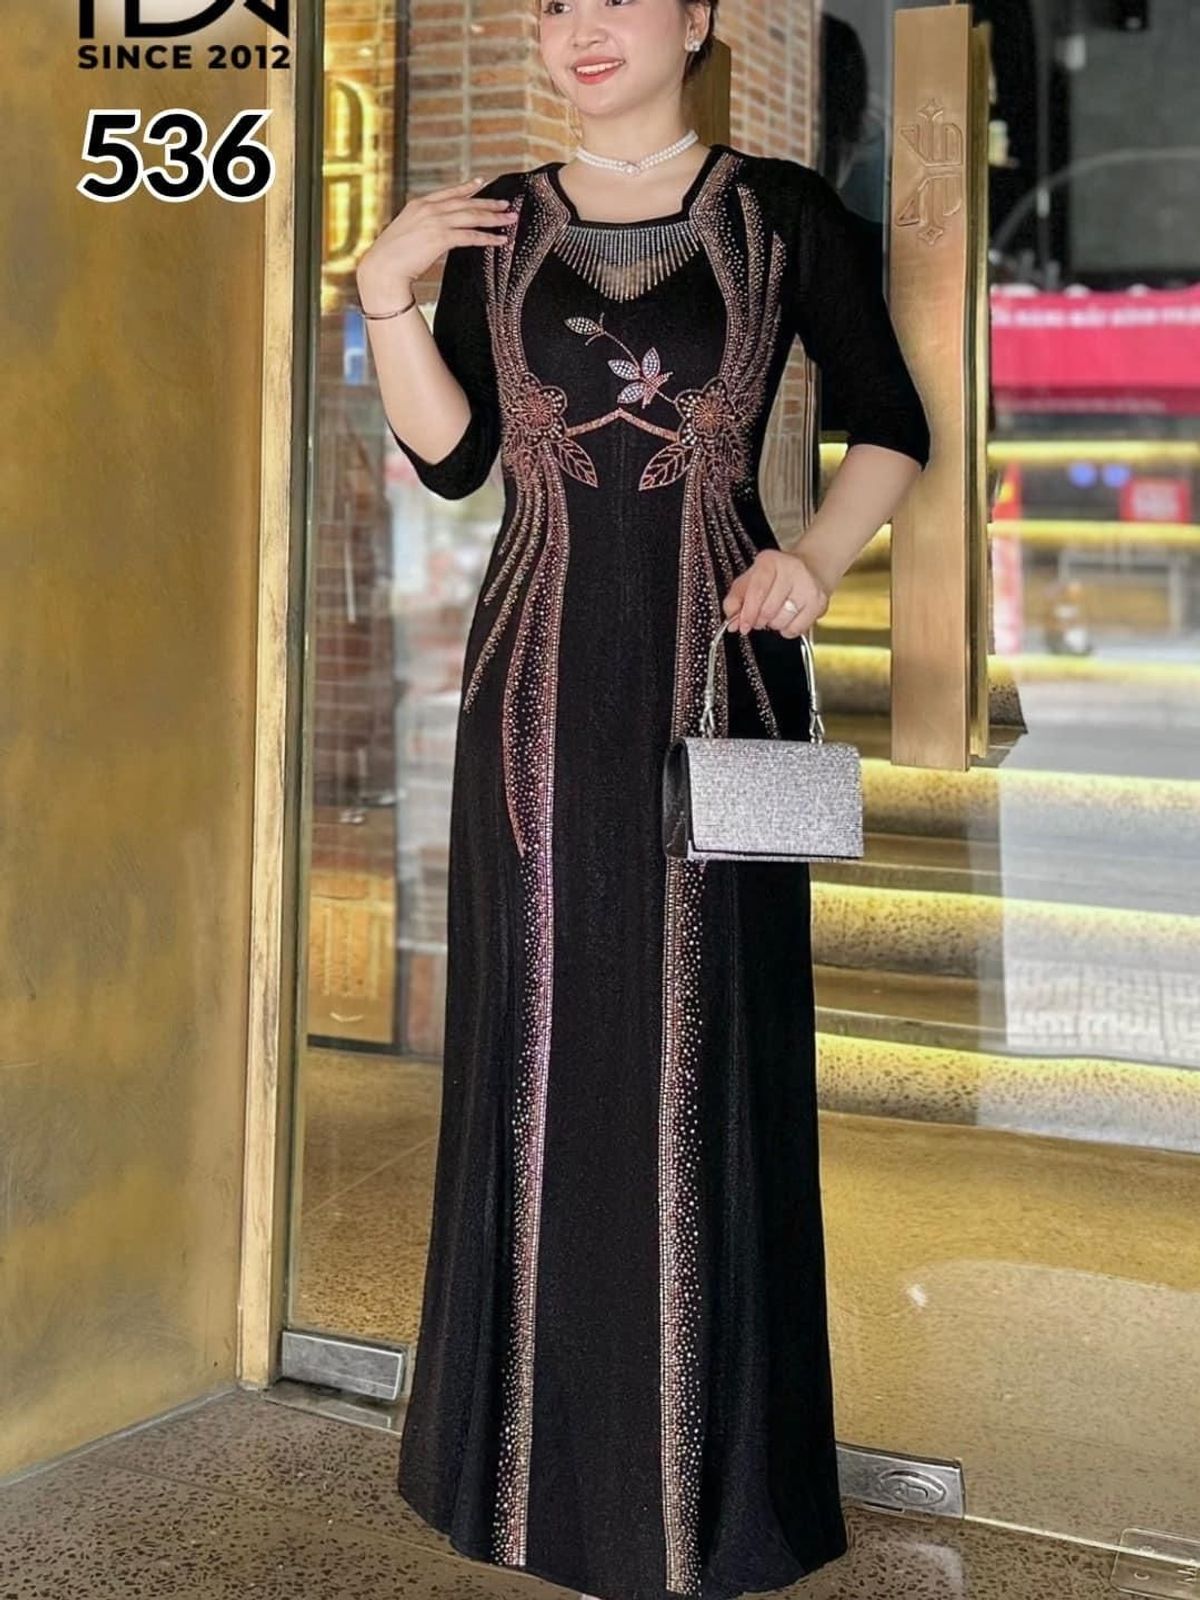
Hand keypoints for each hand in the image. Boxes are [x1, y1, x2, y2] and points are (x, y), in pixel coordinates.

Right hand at [355, 176, 517, 310]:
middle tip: (506, 204)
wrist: (382, 268)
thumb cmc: (391, 257)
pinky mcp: (440, 238)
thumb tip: (433, 234)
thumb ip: (421, 227)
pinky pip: (470, 236)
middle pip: (465, 202)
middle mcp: (428, 209)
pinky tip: (499, 240)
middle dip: (488, 203)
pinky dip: (487, 237)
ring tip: (510, 219)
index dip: (467, 187)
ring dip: (494, 218)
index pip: (448, 192)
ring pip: (471, 216)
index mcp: (418, 205)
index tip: (481, 182)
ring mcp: (434, 222)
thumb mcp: (405, 233)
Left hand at [722, 548, 829, 636]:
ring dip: (773, 625)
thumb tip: (731, 620)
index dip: (747, 613)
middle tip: (759, 617)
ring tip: (776, 613)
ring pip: (781, 621)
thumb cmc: (777, 575)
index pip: (757, 591)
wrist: (811, 568)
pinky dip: (787, 630)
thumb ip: (736, 598)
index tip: (742, 625)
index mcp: (770, 561)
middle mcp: (792, 569)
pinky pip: (795, 629)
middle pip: (768, 610)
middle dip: (759, 620)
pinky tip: (788, 618)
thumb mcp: (751, 579)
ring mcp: (808, 586)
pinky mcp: (819, 602)